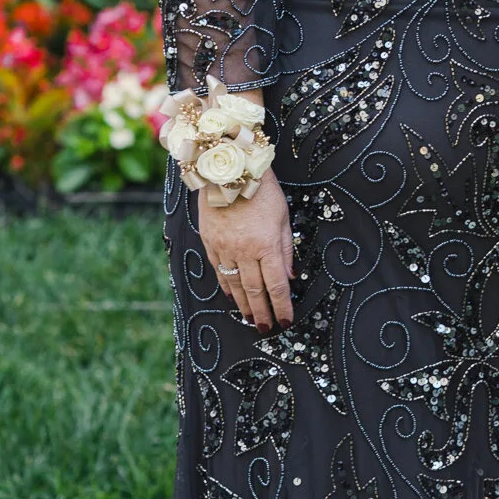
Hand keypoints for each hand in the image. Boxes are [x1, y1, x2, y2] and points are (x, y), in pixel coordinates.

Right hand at [198, 167, 293, 329]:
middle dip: (261, 312)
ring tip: (249, 318)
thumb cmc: (262, 191)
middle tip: (265, 328)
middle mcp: (244, 251)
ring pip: (234, 285)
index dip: (281, 307)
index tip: (285, 321)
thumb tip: (289, 278)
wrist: (229, 170)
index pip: (275, 286)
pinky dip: (226, 286)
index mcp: (266, 246)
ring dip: (243, 304)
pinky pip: (219, 271)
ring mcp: (224, 248)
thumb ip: (285, 250)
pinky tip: (231, 297)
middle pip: (254, 290)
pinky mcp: (210, 243)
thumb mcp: (283, 218)